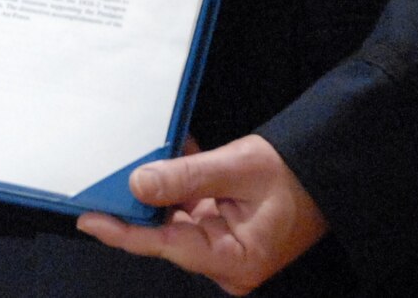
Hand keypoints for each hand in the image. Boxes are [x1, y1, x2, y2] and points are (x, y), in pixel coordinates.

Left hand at [77, 134, 327, 294]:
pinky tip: (185, 157)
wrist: (328, 171)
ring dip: (169, 187)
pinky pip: (193, 213)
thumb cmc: (293, 172)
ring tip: (169, 151)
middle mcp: (226, 265)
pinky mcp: (227, 238)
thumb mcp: (236, 167)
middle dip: (146, 200)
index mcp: (231, 260)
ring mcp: (226, 253)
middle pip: (167, 234)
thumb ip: (185, 177)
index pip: (164, 246)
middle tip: (121, 169)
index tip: (88, 218)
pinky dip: (185, 187)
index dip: (122, 231)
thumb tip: (138, 186)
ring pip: (178, 220)